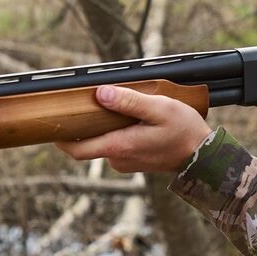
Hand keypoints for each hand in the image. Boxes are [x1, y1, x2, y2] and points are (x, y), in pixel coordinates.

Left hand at [56, 85, 212, 174]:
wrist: (204, 158)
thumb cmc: (184, 132)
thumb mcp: (159, 108)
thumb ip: (129, 101)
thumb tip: (101, 94)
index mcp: (119, 146)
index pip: (77, 149)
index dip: (60, 138)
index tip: (52, 122)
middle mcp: (118, 158)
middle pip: (87, 143)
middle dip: (82, 125)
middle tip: (81, 103)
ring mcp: (125, 161)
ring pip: (102, 142)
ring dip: (102, 126)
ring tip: (111, 105)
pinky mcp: (133, 160)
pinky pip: (115, 144)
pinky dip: (114, 131)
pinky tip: (127, 118)